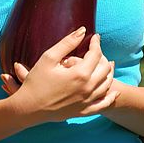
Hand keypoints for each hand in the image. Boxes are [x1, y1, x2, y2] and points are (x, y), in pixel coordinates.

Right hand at [2, 28, 119, 122]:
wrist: (29, 108)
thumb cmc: (36, 81)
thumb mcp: (49, 57)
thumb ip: (67, 43)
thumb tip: (83, 30)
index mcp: (80, 74)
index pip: (96, 54)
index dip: (96, 43)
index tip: (95, 37)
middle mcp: (87, 88)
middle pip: (105, 69)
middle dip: (103, 56)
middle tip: (97, 50)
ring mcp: (87, 102)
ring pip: (107, 85)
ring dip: (109, 73)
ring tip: (107, 64)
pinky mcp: (84, 112)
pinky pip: (103, 104)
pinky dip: (111, 97)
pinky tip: (114, 90)